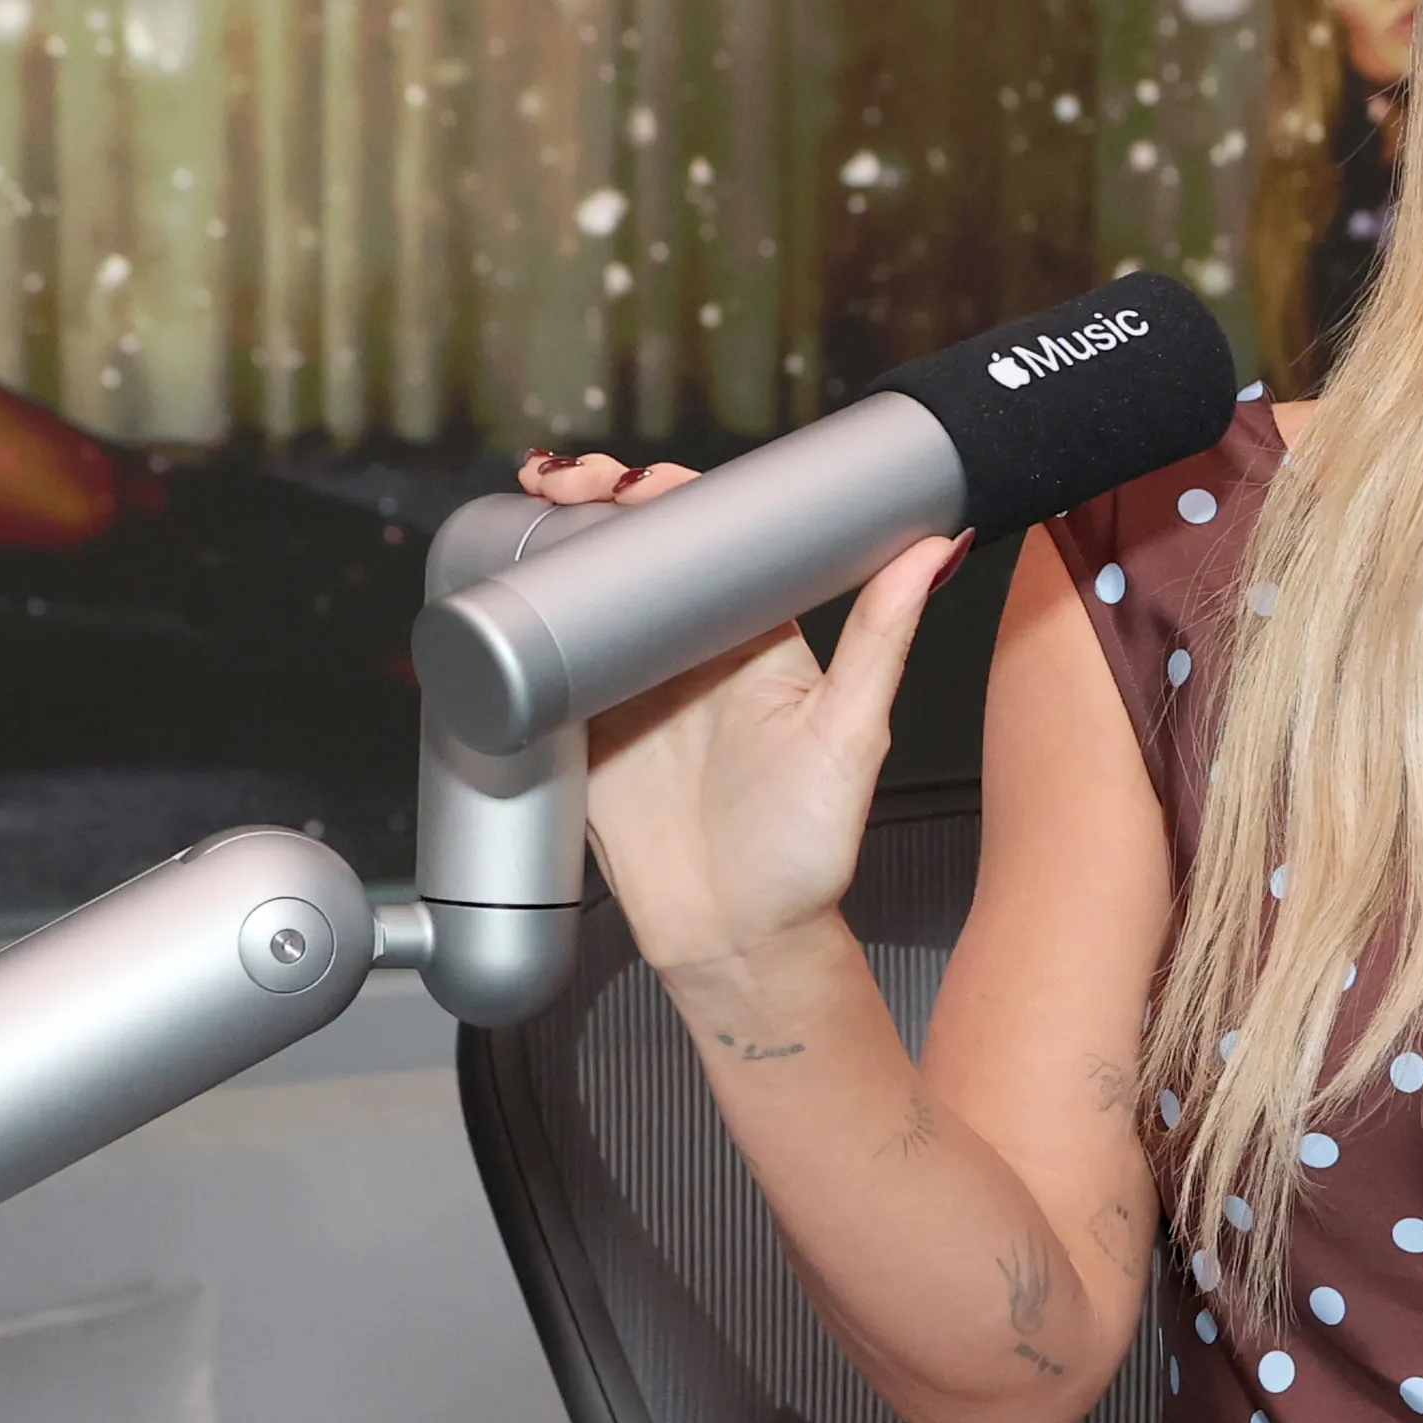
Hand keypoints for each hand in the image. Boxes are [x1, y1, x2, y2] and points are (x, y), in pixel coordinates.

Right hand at [518, 450, 964, 985]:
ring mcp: (632, 688)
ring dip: (550, 543)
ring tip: (523, 507)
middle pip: (638, 551)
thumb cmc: (807, 852)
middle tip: (562, 482)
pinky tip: (488, 586)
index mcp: (759, 636)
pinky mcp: (581, 732)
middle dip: (595, 499)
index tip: (640, 480)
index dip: (674, 493)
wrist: (733, 943)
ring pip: (585, 593)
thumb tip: (935, 547)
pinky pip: (542, 662)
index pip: (716, 537)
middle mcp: (694, 651)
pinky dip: (513, 621)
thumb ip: (883, 642)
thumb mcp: (850, 737)